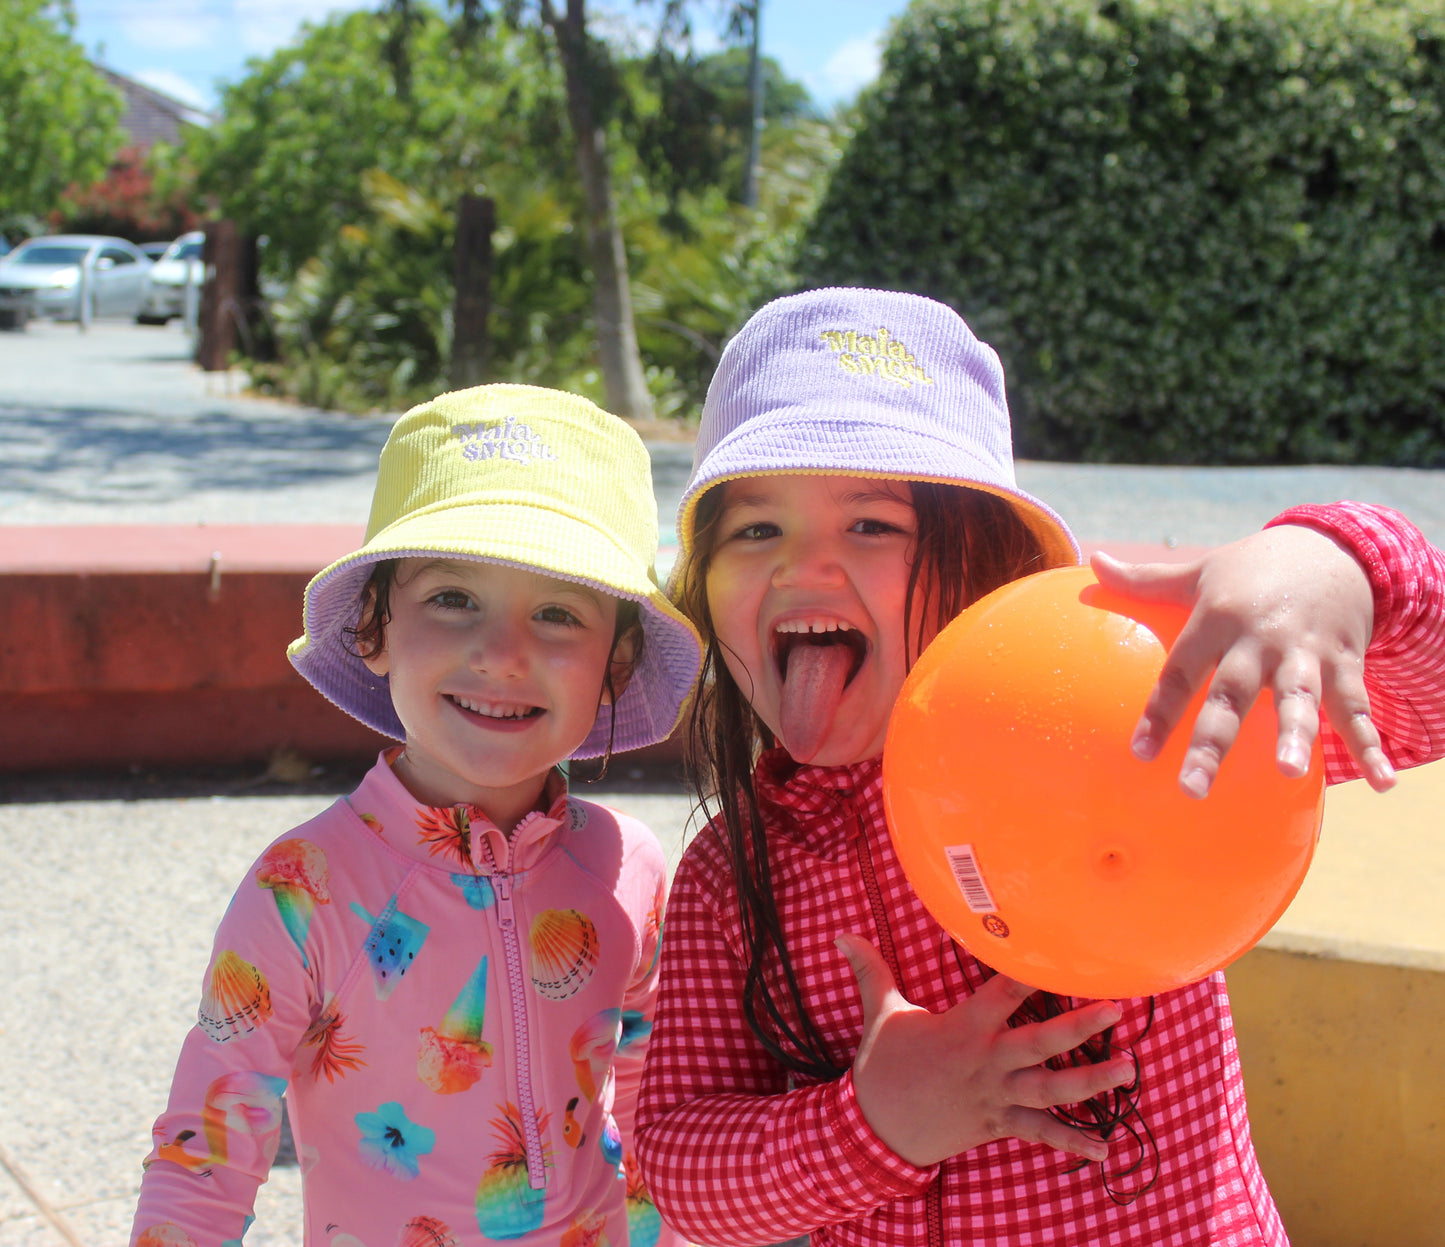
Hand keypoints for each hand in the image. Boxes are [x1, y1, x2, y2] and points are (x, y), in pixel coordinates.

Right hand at [836, 934, 1133, 1167]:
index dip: (1030, 974)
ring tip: (1130, 1070)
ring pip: (1052, 1089)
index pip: (1002, 993)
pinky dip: (1073, 1143)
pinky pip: (1040, 1134)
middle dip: (1080, 1028)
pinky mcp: (998, 1123)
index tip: (1060, 956)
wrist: (876, 1130)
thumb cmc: (882, 1067)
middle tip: (1116, 1010)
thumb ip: (869, 970)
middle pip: (1040, 1044)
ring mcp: (996, 1096)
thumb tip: (841, 935)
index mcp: (963, 1029)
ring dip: (1093, 1082)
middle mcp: (986, 1062)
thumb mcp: (879, 1013)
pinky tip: (1105, 1149)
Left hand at [1090, 525, 1395, 797]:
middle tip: (1192, 788)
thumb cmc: (1251, 569)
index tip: (1140, 752)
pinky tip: (1381, 785)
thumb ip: (1144, 579)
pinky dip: (1371, 746)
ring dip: (1294, 734)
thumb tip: (1093, 563)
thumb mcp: (1198, 571)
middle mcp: (1259, 638)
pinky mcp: (1344, 662)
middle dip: (1212, 742)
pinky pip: (1357, 709)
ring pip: (1298, 698)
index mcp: (1217, 618)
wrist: (1332, 548)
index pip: (1181, 671)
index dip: (1159, 712)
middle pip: (1231, 695)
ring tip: (1287, 771)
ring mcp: (1304, 652)